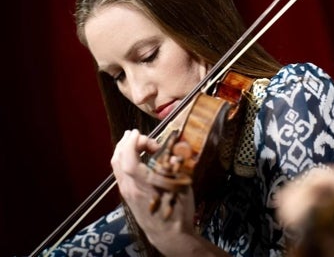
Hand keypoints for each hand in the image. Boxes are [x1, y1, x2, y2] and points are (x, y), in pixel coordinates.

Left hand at [111, 129, 196, 252]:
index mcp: (144, 185)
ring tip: (132, 140)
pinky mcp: (127, 196)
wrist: (169, 236)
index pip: (129, 160)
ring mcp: (127, 192)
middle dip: (126, 142)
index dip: (131, 144)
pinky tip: (134, 157)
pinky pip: (120, 173)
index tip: (138, 132)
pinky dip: (123, 160)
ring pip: (116, 166)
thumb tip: (174, 155)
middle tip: (137, 133)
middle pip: (119, 160)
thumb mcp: (183, 188)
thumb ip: (176, 169)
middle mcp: (130, 188)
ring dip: (122, 150)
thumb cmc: (178, 211)